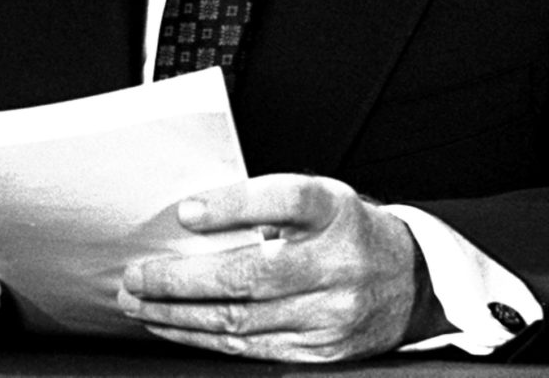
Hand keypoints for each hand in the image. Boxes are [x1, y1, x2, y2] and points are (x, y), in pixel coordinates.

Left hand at [118, 173, 433, 361]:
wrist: (412, 280)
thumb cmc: (348, 231)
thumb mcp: (321, 198)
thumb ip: (268, 204)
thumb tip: (193, 217)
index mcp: (335, 211)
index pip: (284, 200)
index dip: (232, 206)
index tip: (185, 212)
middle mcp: (337, 263)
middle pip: (250, 275)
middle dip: (182, 280)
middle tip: (137, 277)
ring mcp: (331, 313)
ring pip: (242, 320)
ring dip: (180, 316)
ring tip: (141, 305)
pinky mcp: (323, 350)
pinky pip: (251, 348)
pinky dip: (205, 338)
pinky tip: (176, 328)